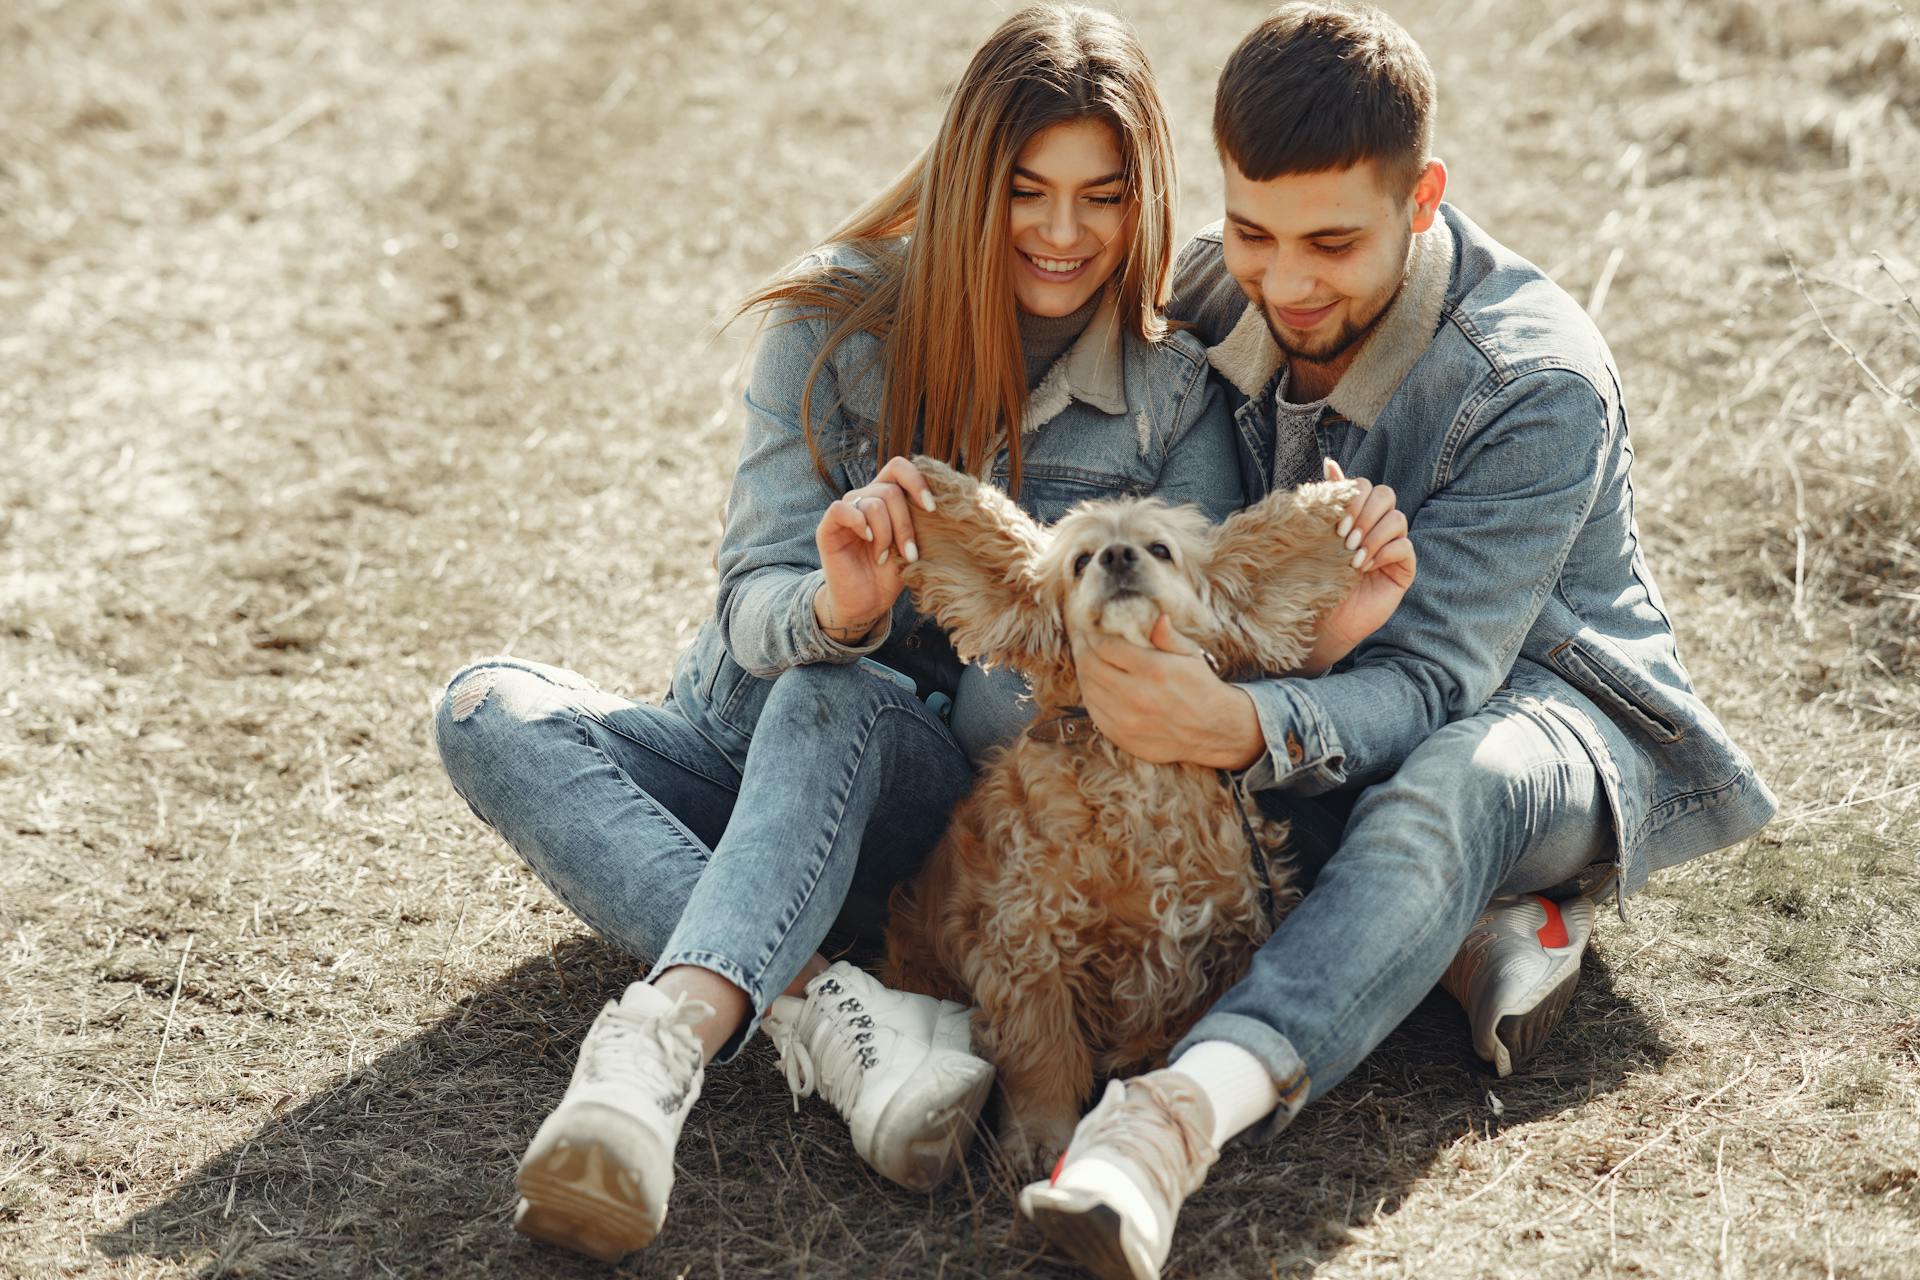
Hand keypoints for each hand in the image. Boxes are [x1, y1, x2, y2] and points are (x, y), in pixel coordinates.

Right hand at [813, 455, 938, 642]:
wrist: (867, 602)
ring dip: (886, 535)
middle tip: (909, 553)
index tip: (931, 509)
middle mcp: (865, 498)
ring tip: (884, 558)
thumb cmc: (892, 574)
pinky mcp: (828, 527)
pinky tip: (867, 540)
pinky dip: (859, 523)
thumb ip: (920, 520)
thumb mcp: (914, 544)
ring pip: (873, 504)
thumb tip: (942, 503)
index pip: (899, 468)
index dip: (917, 482)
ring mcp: (846, 511)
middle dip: (905, 525)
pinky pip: (842, 509)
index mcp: (886, 497)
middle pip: (890, 491)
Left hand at [1072, 617, 1263, 767]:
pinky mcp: (1122, 736)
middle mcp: (1136, 696)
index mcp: (1153, 670)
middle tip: (1081, 640)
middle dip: (1081, 649)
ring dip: (1082, 671)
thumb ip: (1168, 636)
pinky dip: (1089, 694)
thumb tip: (1156, 617)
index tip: (1090, 629)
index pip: (1106, 646)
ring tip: (1085, 659)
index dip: (1094, 635)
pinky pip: (1093, 711)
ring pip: (1088, 688)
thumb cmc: (1201, 687)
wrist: (1213, 731)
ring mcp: (1126, 719)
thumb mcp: (1190, 655)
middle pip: (1090, 666)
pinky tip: (1093, 684)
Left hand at [1302, 458, 1415, 673]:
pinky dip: (1383, 553)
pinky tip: (1365, 568)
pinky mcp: (1403, 567)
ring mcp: (1392, 545)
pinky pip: (1405, 547)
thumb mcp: (1316, 536)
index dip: (1353, 498)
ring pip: (1397, 519)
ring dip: (1373, 535)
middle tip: (1344, 539)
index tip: (1335, 524)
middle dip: (1364, 513)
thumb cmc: (1316, 578)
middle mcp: (1377, 525)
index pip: (1366, 486)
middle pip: (1386, 495)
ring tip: (1352, 557)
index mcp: (1357, 513)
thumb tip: (1330, 462)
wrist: (1323, 618)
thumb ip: (1327, 501)